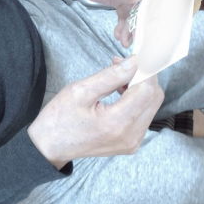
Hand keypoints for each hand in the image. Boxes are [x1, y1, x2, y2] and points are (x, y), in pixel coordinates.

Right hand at [27, 56, 163, 169]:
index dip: (143, 70)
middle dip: (142, 77)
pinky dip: (136, 100)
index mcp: (117, 123)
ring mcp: (132, 142)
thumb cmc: (59, 119)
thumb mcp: (79, 91)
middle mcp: (130, 136)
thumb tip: (132, 62)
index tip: (131, 57)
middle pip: (153, 98)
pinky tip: (119, 92)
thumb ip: (109, 76)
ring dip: (139, 88)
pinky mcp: (131, 143)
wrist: (49, 146)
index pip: (146, 90)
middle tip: (120, 65)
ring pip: (150, 106)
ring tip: (117, 78)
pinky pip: (143, 116)